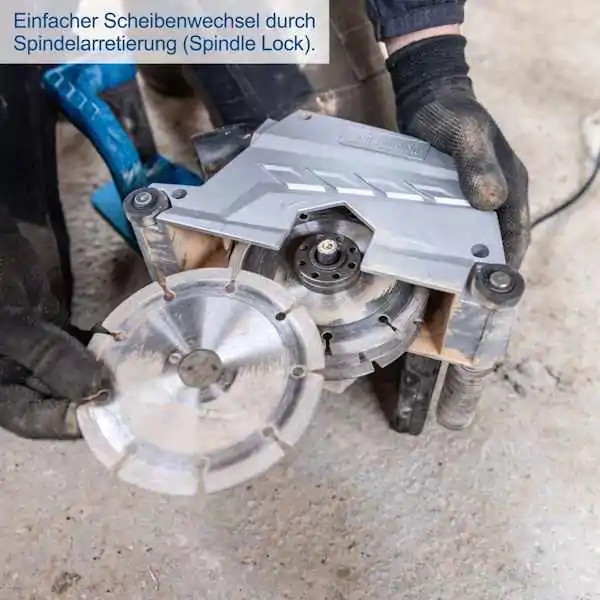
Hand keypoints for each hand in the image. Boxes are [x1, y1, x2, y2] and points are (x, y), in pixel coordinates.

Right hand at [0, 206, 112, 439]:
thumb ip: (52, 359)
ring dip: (97, 372)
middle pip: (55, 399)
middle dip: (90, 396)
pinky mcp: (49, 331)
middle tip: (130, 393)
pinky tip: (118, 344)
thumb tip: (97, 391)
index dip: (69, 420)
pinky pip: (74, 347)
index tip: (108, 412)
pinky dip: (94, 347)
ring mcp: (32, 353)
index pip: (33, 418)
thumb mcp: (12, 326)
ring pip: (69, 373)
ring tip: (130, 372)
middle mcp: (13, 375)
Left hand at [386, 34, 529, 267]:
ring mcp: (475, 198)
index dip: (506, 264)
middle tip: (459, 294)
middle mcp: (497, 197)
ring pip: (474, 238)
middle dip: (483, 269)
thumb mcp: (466, 135)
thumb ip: (477, 164)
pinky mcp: (454, 198)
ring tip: (441, 284)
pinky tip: (427, 258)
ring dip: (462, 259)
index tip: (489, 290)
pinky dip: (446, 245)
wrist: (428, 98)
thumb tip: (490, 202)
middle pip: (495, 242)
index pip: (514, 234)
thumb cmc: (451, 114)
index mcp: (510, 186)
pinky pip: (454, 228)